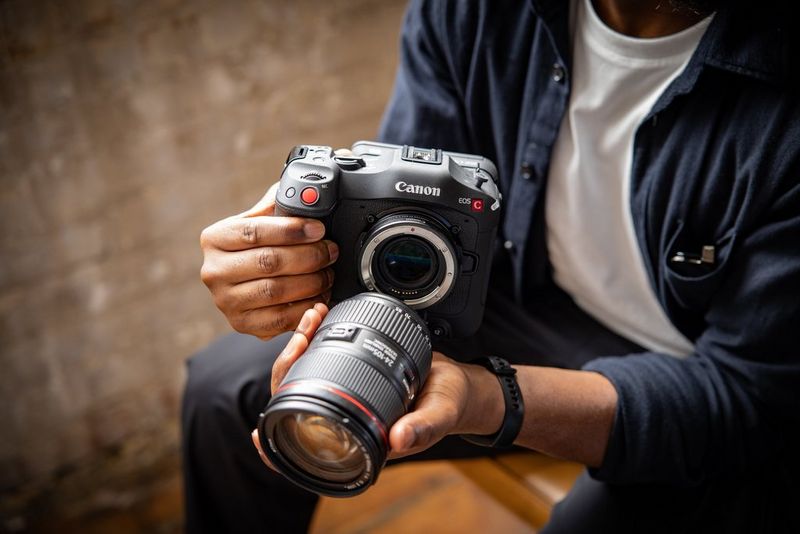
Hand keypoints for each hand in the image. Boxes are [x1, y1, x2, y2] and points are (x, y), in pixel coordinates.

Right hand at [200, 183, 337, 339]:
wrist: (248, 280)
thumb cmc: (260, 245)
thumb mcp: (264, 217)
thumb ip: (280, 204)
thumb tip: (308, 195)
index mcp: (215, 239)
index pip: (254, 232)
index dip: (291, 230)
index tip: (318, 229)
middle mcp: (213, 271)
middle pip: (268, 262)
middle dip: (308, 256)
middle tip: (330, 251)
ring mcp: (225, 301)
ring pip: (275, 291)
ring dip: (311, 282)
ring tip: (328, 273)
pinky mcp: (241, 324)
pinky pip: (278, 319)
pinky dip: (305, 309)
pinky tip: (320, 297)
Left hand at [251, 305, 503, 466]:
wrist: (459, 383)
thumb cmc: (449, 405)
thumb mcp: (439, 415)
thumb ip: (423, 428)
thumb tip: (399, 440)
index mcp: (359, 440)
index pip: (307, 449)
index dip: (277, 445)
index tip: (260, 431)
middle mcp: (346, 419)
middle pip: (295, 402)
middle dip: (289, 366)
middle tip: (303, 335)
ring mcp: (346, 396)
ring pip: (304, 376)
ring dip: (300, 345)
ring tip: (312, 317)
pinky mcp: (351, 373)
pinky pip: (321, 359)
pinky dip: (314, 338)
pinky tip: (319, 318)